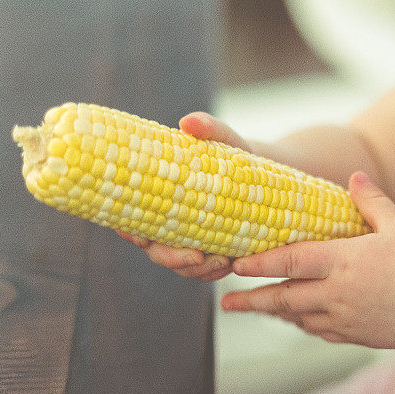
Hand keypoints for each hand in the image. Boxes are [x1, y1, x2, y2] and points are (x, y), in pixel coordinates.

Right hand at [116, 111, 249, 280]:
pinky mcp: (213, 251)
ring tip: (220, 262)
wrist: (266, 170)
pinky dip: (215, 271)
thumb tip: (189, 122)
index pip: (131, 217)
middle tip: (196, 257)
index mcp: (160, 195)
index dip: (128, 229)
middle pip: (156, 250)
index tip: (137, 235)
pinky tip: (229, 265)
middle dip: (172, 258)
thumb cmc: (234, 152)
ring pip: (181, 265)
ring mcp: (190, 240)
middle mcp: (169, 222)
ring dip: (197, 270)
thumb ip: (209, 128)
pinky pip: (206, 270)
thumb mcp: (226, 138)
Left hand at [220, 172, 394, 348]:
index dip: (260, 264)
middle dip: (253, 301)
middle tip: (227, 303)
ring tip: (257, 309)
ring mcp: (344, 318)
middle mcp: (337, 292)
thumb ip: (372, 201)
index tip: (236, 266)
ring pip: (299, 318)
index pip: (291, 261)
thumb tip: (354, 176)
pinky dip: (303, 324)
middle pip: (284, 298)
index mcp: (344, 261)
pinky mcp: (355, 335)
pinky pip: (319, 331)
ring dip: (276, 313)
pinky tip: (297, 320)